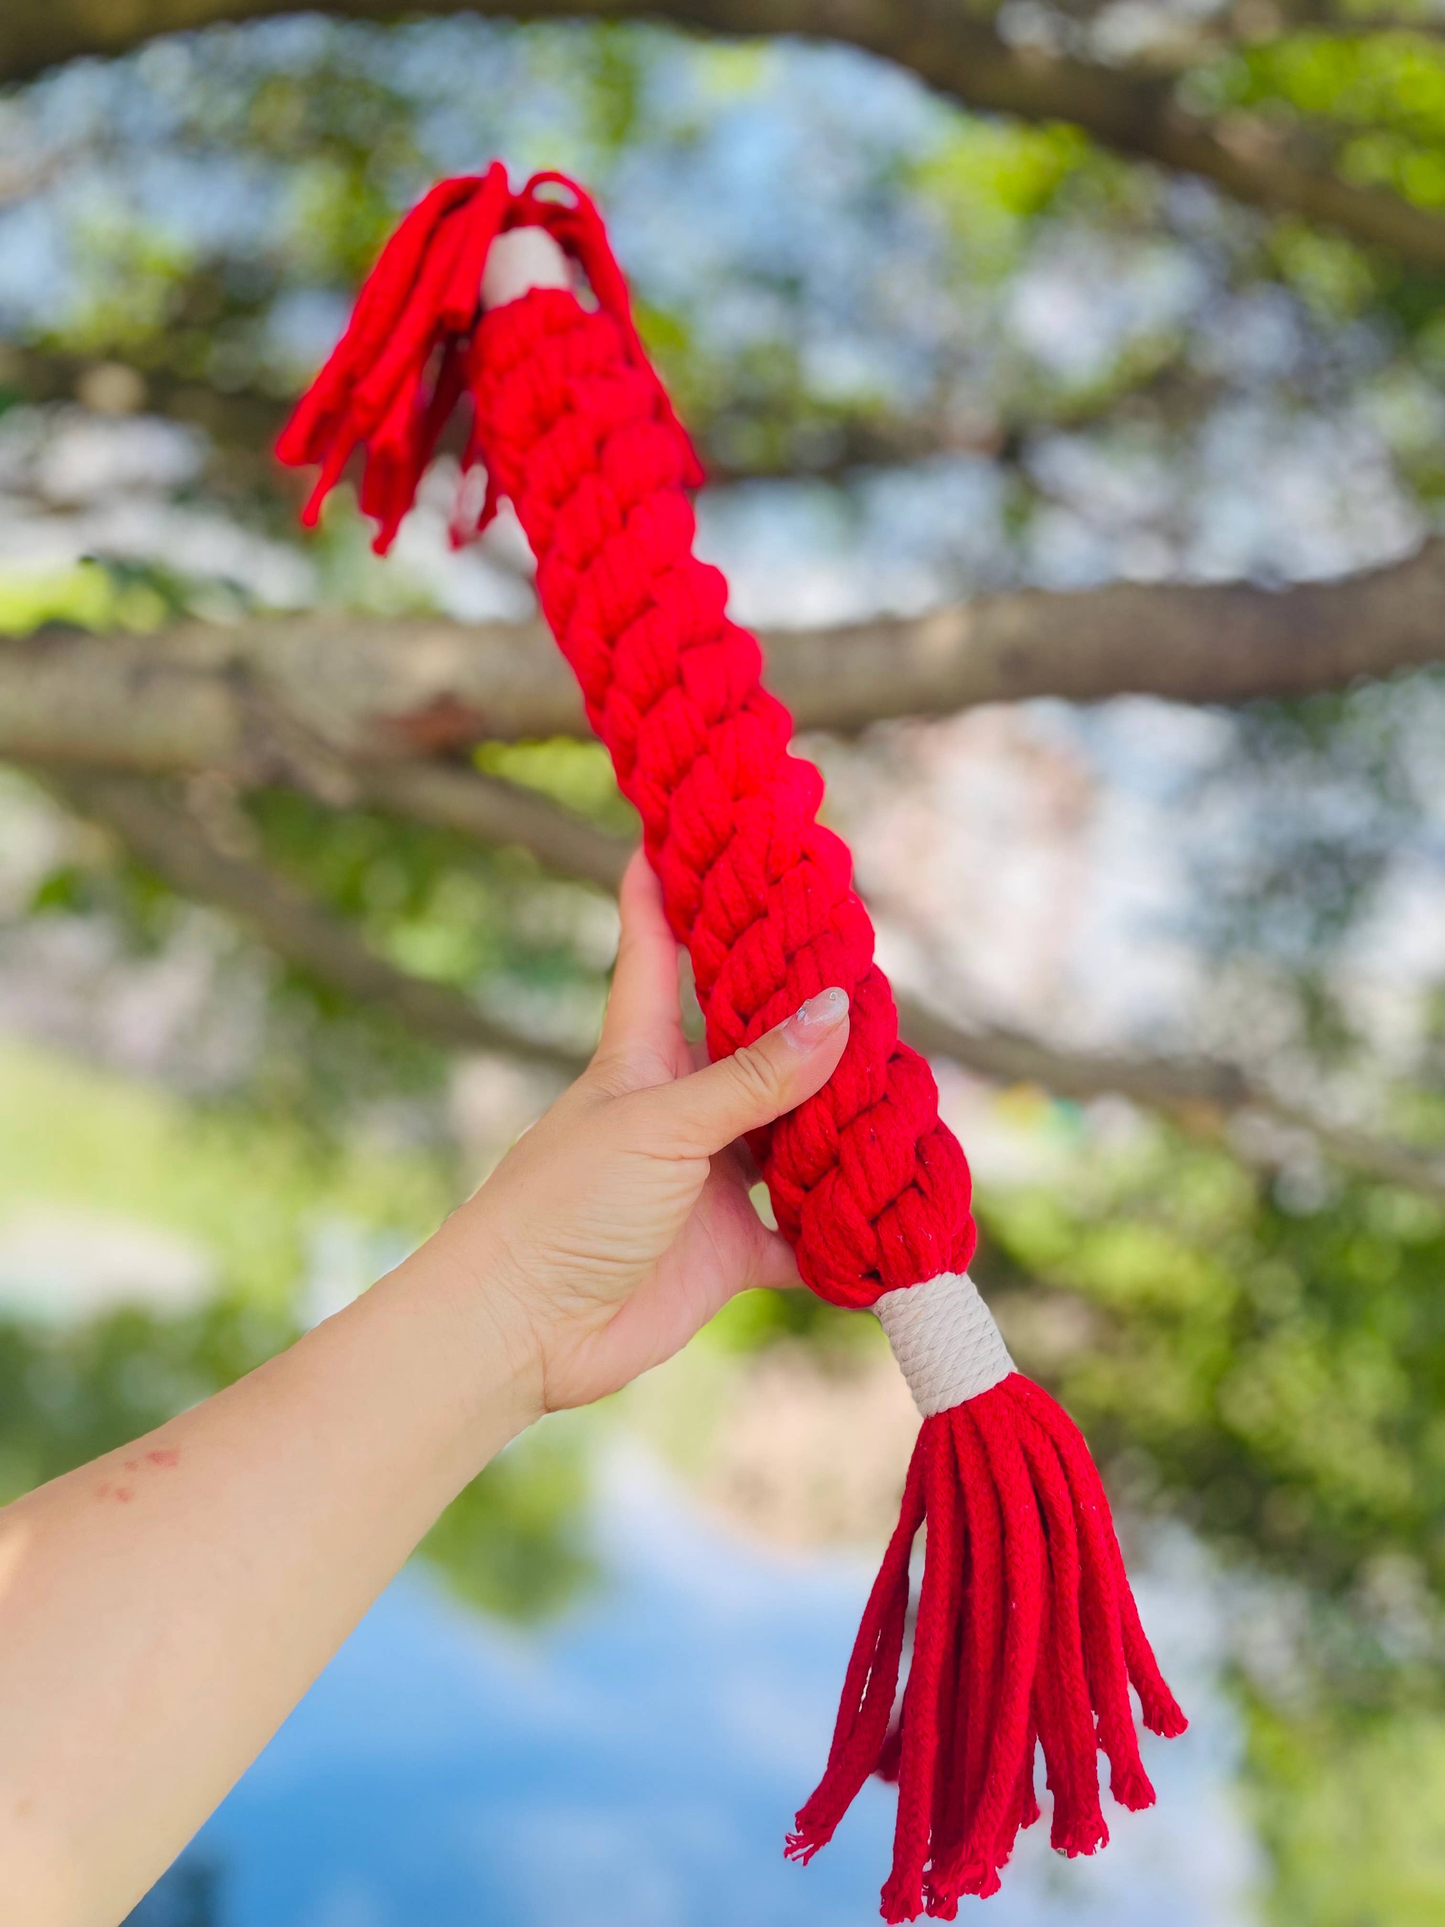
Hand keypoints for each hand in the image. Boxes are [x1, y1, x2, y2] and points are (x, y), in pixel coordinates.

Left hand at [432, 849, 849, 1415]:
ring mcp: (707, 1181)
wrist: (521, 1329)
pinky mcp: (728, 1253)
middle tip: (873, 971)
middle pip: (753, 1043)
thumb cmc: (564, 1204)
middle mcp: (681, 1108)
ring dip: (841, 1123)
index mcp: (643, 1055)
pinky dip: (843, 1234)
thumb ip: (755, 1078)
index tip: (684, 825)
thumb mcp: (662, 1126)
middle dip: (806, 1013)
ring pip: (792, 1136)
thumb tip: (839, 1013)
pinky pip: (804, 1237)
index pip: (656, 950)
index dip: (665, 888)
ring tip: (909, 1089)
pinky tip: (895, 1215)